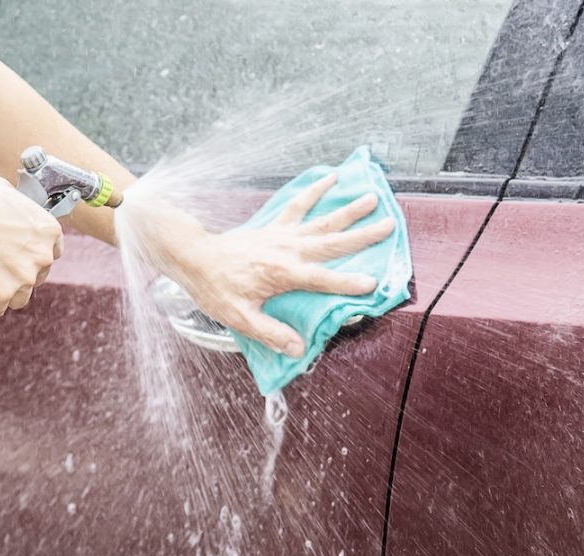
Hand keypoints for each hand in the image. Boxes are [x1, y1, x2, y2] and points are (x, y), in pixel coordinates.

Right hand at [0, 176, 62, 317]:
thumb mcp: (3, 190)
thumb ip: (19, 206)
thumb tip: (16, 210)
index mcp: (48, 231)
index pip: (52, 252)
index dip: (33, 255)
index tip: (19, 256)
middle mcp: (42, 257)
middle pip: (37, 276)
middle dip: (18, 274)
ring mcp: (23, 279)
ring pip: (19, 296)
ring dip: (4, 292)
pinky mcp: (1, 296)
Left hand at [121, 174, 393, 356]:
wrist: (194, 257)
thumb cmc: (215, 289)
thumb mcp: (239, 318)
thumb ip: (270, 333)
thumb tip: (298, 349)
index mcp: (282, 274)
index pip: (322, 280)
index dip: (348, 282)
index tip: (372, 284)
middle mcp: (287, 250)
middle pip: (332, 242)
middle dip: (362, 235)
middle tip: (389, 226)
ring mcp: (281, 235)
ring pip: (321, 221)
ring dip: (347, 210)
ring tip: (372, 197)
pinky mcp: (273, 226)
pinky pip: (297, 205)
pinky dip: (314, 191)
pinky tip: (330, 179)